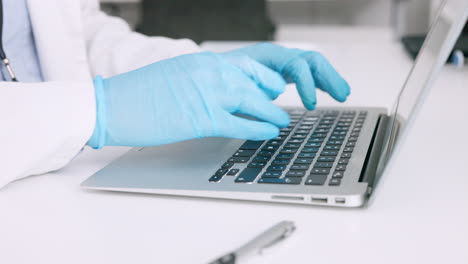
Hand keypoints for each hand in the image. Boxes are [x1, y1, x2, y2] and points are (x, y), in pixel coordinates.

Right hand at [87, 52, 289, 147]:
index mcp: (202, 60)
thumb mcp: (176, 75)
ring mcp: (207, 93)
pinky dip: (258, 128)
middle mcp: (209, 72)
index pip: (245, 64)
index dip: (263, 77)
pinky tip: (269, 132)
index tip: (271, 86)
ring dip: (271, 112)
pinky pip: (240, 123)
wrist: (112, 105)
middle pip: (254, 80)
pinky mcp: (201, 118)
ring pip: (252, 100)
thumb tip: (218, 93)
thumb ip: (200, 80)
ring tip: (282, 121)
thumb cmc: (138, 93)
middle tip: (279, 103)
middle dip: (271, 92)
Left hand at [226, 43, 350, 109]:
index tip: (311, 105)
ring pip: (313, 65)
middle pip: (312, 60)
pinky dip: (320, 81)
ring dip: (329, 78)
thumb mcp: (236, 83)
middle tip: (341, 96)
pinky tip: (329, 90)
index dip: (308, 84)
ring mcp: (282, 62)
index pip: (297, 65)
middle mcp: (279, 55)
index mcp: (268, 55)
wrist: (212, 68)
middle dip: (329, 77)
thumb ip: (255, 89)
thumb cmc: (222, 75)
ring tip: (343, 93)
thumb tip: (273, 96)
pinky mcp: (283, 70)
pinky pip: (307, 72)